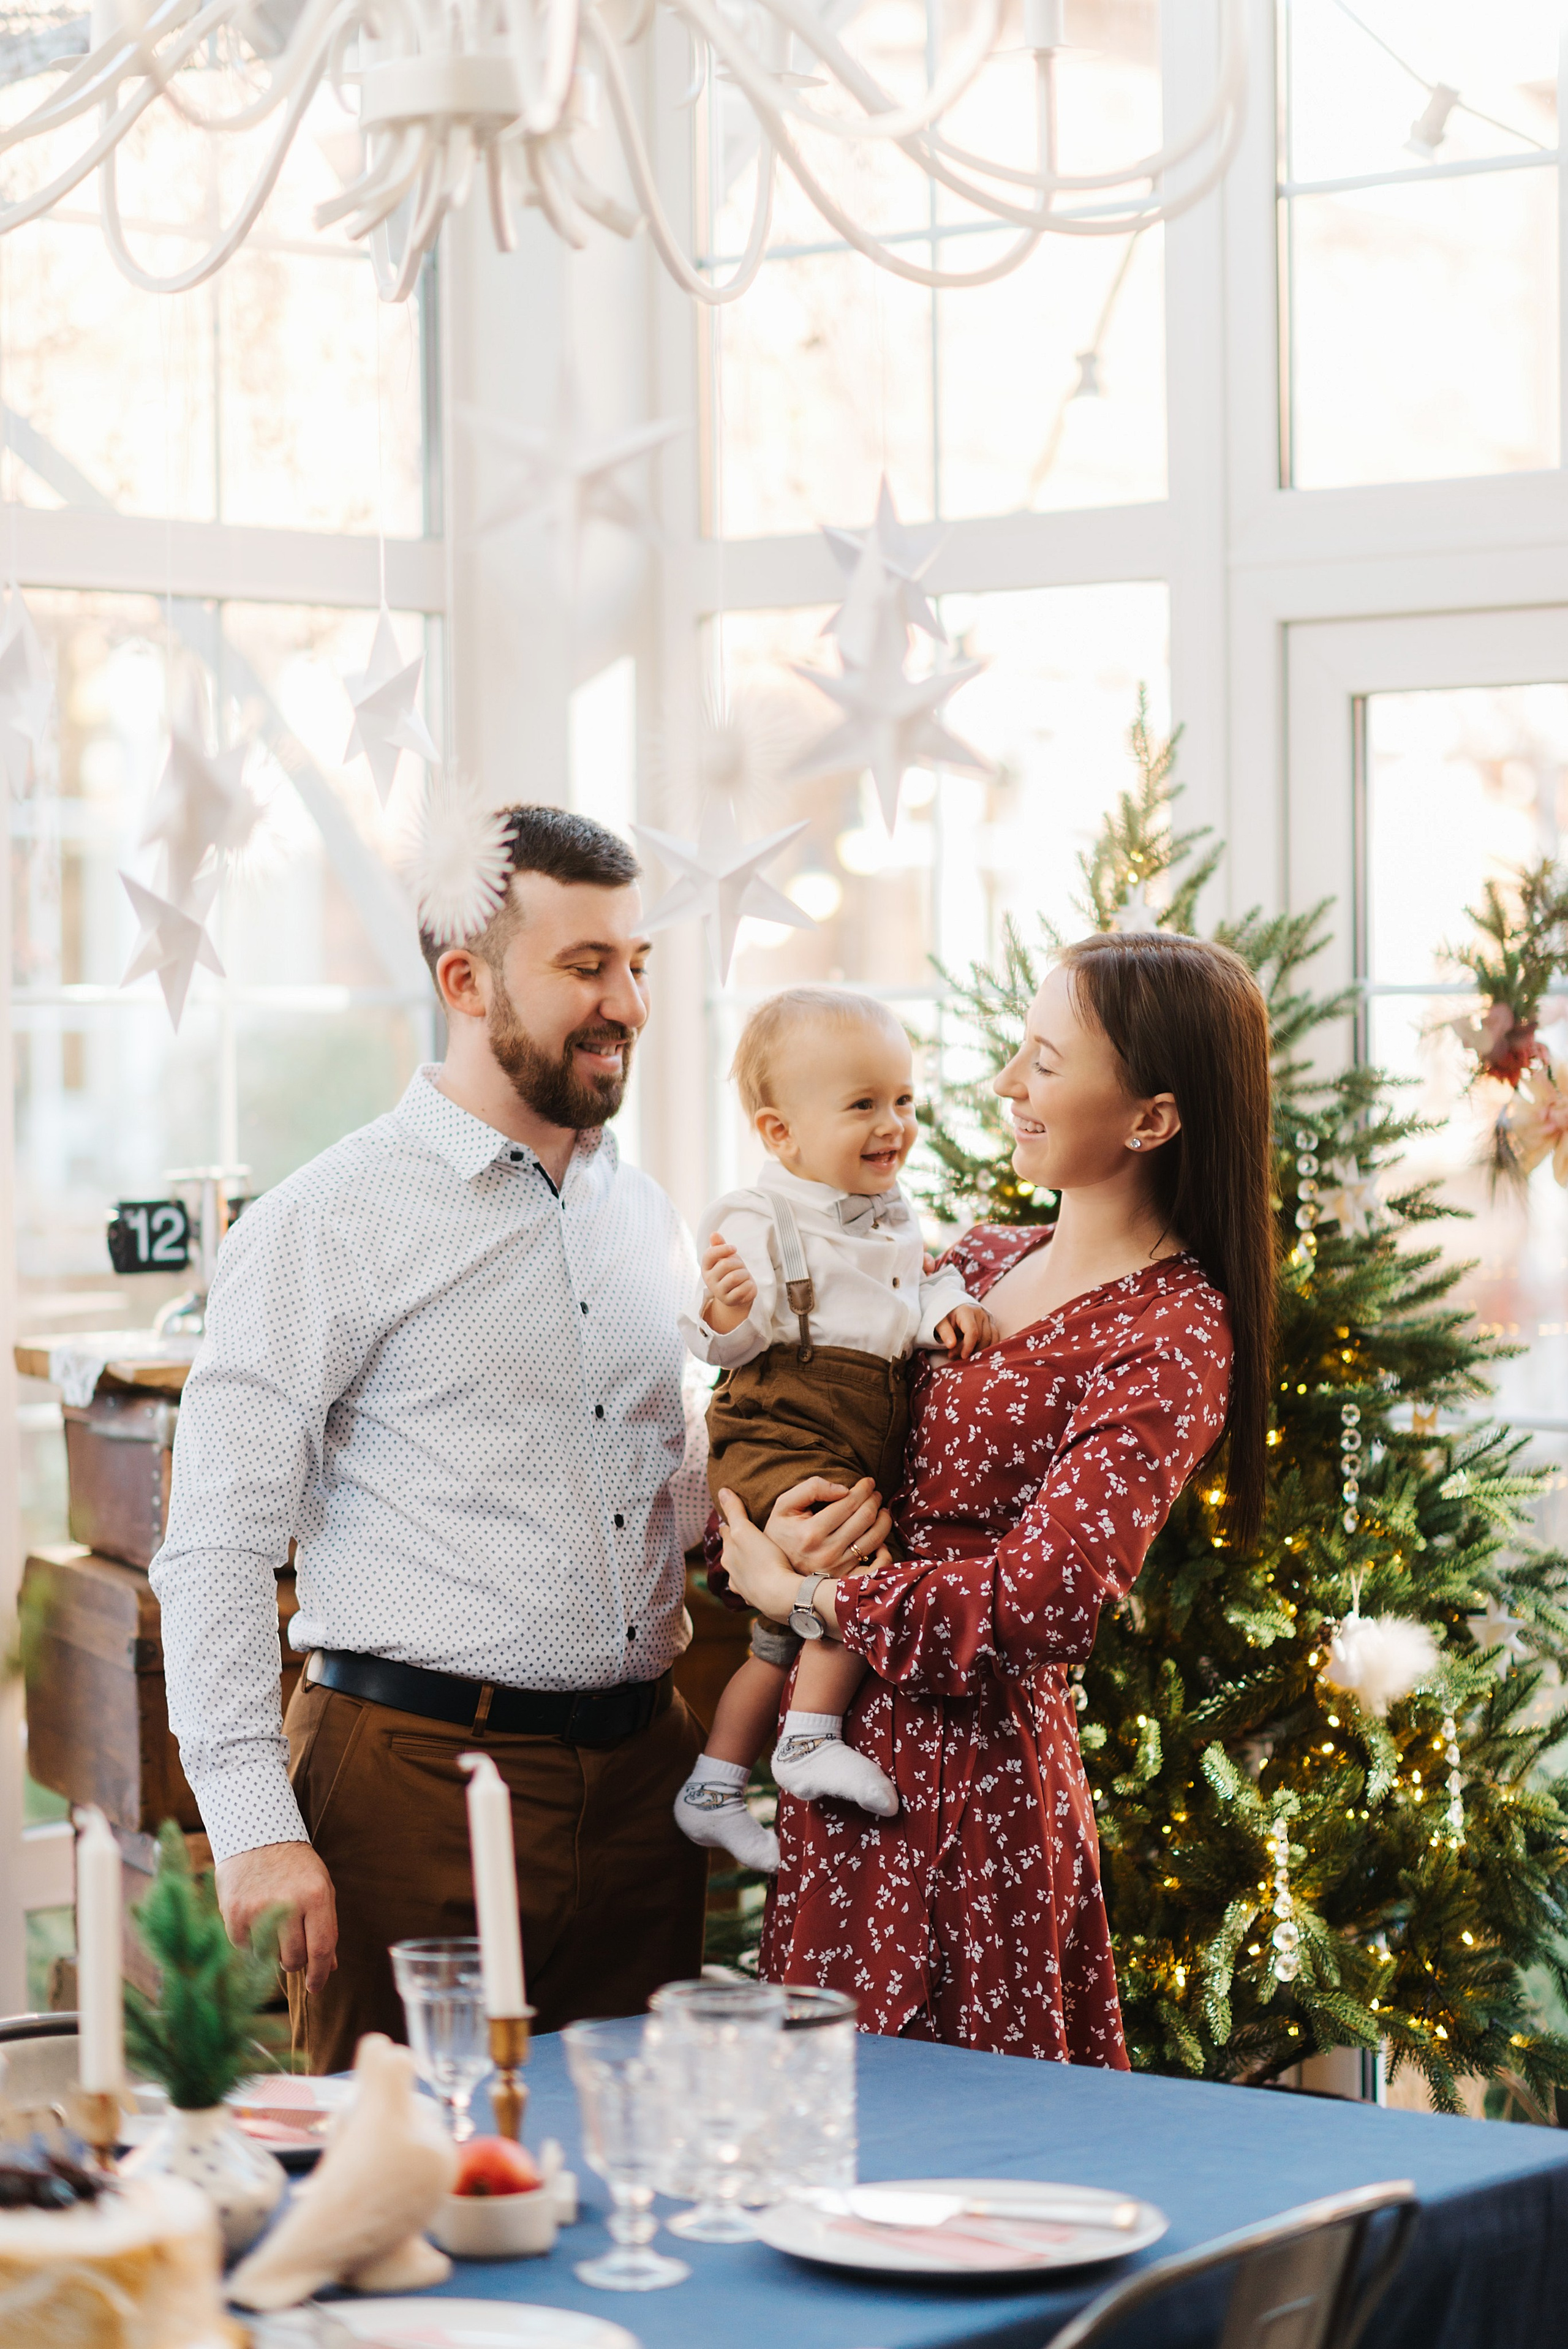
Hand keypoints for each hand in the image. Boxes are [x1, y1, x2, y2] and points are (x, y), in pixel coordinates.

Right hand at [216, 1840, 337, 1994]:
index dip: (319, 1974)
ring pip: (268, 1957)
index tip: (315, 1987)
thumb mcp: (320, 1887)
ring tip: (273, 1931)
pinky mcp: (235, 1913)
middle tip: (291, 1951)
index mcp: (317, 1896)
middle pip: (293, 1958)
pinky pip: (245, 1948)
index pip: (321, 1949)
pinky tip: (253, 1922)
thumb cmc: (295, 1866)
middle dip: (294, 1962)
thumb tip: (331, 1966)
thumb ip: (326, 1926)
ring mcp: (259, 1909)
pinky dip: (250, 1943)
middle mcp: (289, 1903)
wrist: (256, 1835)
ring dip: (272, 1953)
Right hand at [701, 1233, 757, 1334]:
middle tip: (741, 1267)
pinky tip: (747, 1285)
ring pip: (735, 1277)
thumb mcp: (727, 1256)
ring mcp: (718, 1292)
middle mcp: (709, 1280)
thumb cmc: (732, 1271)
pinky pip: (742, 1289)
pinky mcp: (729, 1301)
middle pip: (725, 1264)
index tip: (734, 1248)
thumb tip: (714, 1234)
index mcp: (706, 1267)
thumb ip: (720, 1246)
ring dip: (745, 1274)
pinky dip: (749, 1285)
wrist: (739, 1292)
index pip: (709, 1254)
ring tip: (744, 1276)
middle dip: (738, 1263)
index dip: (723, 1249)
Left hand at [715, 1489, 813, 1623]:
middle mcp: (732, 1572)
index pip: (726, 1532)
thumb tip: (722, 1491)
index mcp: (729, 1554)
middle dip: (737, 1545)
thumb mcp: (745, 1530)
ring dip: (746, 1565)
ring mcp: (745, 1588)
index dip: (730, 1523)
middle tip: (747, 1536)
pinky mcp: (759, 1600)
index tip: (732, 1518)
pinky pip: (755, 1588)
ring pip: (741, 1572)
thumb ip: (734, 1511)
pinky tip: (765, 1582)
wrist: (780, 1596)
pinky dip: (757, 1582)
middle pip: (733, 1553)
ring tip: (756, 1559)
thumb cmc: (764, 1561)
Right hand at [764, 1475, 892, 1574]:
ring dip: (884, 1520)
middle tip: (875, 1493)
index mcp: (811, 1532)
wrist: (772, 1571)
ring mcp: (837, 1569)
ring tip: (881, 1510)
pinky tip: (880, 1540)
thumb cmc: (781, 1532)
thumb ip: (811, 1488)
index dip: (863, 1489)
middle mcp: (826, 1552)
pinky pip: (874, 1567)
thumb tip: (844, 1489)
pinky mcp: (844, 1581)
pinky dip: (884, 1552)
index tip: (868, 1482)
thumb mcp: (785, 1504)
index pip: (849, 1503)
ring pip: (875, 1539)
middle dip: (874, 1500)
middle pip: (865, 1518)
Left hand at [935, 1301, 995, 1358]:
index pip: (972, 1331)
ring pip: (990, 1339)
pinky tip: (975, 1352)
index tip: (962, 1356)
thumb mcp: (939, 1323)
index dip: (968, 1346)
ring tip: (963, 1353)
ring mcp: (987, 1318)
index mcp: (966, 1311)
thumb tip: (951, 1345)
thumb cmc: (945, 1316)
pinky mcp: (990, 1324)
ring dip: (978, 1350)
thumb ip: (945, 1333)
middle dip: (969, 1350)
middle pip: (981, 1337)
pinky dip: (987, 1347)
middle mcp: (980, 1313)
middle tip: (954, 1354)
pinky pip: (995, 1338)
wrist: (952, 1309)